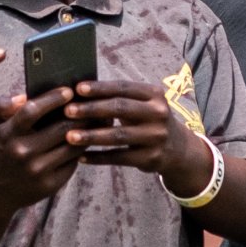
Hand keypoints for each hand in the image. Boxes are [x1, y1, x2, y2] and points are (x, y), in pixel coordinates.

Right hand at [0, 89, 81, 213]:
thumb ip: (1, 106)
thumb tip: (24, 96)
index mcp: (8, 134)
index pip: (32, 111)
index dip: (53, 98)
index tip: (69, 91)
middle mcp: (23, 152)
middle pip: (60, 128)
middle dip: (79, 114)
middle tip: (89, 104)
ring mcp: (37, 170)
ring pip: (71, 146)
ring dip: (84, 132)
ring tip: (92, 121)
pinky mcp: (50, 185)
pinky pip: (71, 163)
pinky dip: (79, 151)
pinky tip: (83, 142)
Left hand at [61, 80, 202, 186]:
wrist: (178, 149)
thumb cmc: (148, 120)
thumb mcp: (143, 104)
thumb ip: (119, 97)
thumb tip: (79, 91)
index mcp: (154, 95)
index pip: (123, 88)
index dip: (100, 88)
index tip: (77, 89)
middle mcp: (158, 114)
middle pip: (120, 109)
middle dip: (92, 109)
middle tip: (68, 111)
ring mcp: (156, 137)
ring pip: (118, 136)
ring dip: (91, 136)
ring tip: (70, 137)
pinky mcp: (151, 158)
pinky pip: (119, 158)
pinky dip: (98, 158)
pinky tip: (81, 157)